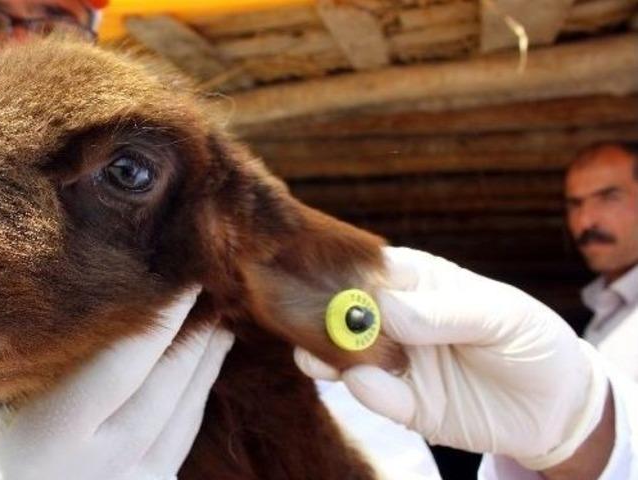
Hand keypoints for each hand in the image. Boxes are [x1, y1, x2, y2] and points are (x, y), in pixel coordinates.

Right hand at [0, 287, 233, 479]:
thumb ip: (8, 355)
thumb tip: (27, 281)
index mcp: (52, 439)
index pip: (122, 365)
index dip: (159, 317)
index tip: (183, 276)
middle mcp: (98, 468)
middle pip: (165, 387)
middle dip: (193, 334)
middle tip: (210, 286)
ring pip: (184, 412)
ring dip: (206, 362)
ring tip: (219, 319)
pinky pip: (184, 436)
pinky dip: (199, 395)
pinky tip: (207, 364)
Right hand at [295, 247, 609, 471]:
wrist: (557, 405)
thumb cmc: (529, 338)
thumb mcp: (500, 314)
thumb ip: (443, 312)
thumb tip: (384, 309)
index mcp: (416, 281)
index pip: (367, 268)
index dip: (340, 271)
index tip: (318, 279)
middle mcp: (395, 319)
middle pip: (342, 311)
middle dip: (321, 314)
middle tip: (311, 322)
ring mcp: (395, 361)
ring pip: (343, 354)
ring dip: (327, 353)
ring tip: (325, 356)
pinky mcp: (403, 404)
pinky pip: (373, 396)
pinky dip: (363, 390)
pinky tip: (363, 382)